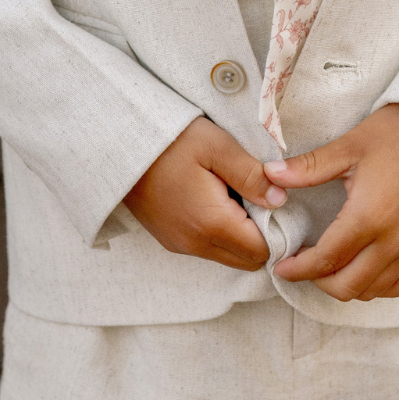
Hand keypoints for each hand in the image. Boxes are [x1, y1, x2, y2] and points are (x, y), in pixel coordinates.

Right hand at [124, 116, 288, 271]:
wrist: (118, 144)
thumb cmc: (169, 140)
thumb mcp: (216, 146)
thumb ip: (251, 175)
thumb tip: (280, 199)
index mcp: (211, 223)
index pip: (262, 251)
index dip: (276, 228)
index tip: (272, 199)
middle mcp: (194, 244)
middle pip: (246, 260)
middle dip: (260, 234)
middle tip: (253, 193)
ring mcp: (179, 244)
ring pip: (227, 254)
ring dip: (238, 232)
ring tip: (230, 190)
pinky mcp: (169, 239)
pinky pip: (206, 247)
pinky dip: (218, 230)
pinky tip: (212, 196)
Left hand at [262, 103, 398, 300]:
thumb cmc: (398, 133)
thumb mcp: (349, 145)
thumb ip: (308, 167)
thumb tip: (269, 174)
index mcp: (369, 216)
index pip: (326, 259)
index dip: (298, 269)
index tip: (281, 267)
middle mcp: (394, 241)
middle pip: (347, 285)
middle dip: (318, 281)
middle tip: (303, 265)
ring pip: (374, 291)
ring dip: (347, 285)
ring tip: (331, 266)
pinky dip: (379, 287)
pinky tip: (366, 270)